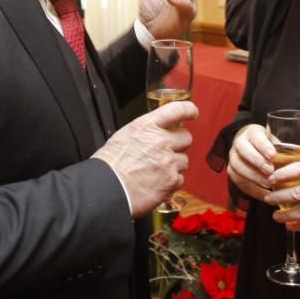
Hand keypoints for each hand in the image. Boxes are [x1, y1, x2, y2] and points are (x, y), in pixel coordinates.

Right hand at [92, 101, 197, 217]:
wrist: (106, 189)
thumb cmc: (110, 165)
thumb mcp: (125, 136)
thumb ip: (146, 132)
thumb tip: (155, 133)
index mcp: (147, 126)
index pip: (177, 110)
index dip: (189, 110)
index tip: (193, 112)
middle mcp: (161, 141)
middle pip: (186, 137)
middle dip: (179, 144)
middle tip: (166, 152)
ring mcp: (168, 161)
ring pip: (184, 160)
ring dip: (175, 165)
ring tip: (157, 171)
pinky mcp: (171, 180)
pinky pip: (180, 179)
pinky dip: (171, 182)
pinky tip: (157, 184)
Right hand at [227, 123, 276, 200]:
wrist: (253, 148)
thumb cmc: (270, 146)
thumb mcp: (277, 142)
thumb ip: (284, 149)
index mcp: (252, 132)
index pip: (256, 137)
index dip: (263, 146)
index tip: (273, 155)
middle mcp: (239, 143)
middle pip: (243, 151)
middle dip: (257, 161)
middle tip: (271, 171)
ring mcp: (233, 157)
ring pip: (238, 167)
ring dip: (254, 177)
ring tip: (269, 185)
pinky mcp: (232, 172)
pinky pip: (239, 182)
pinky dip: (253, 190)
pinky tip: (266, 195)